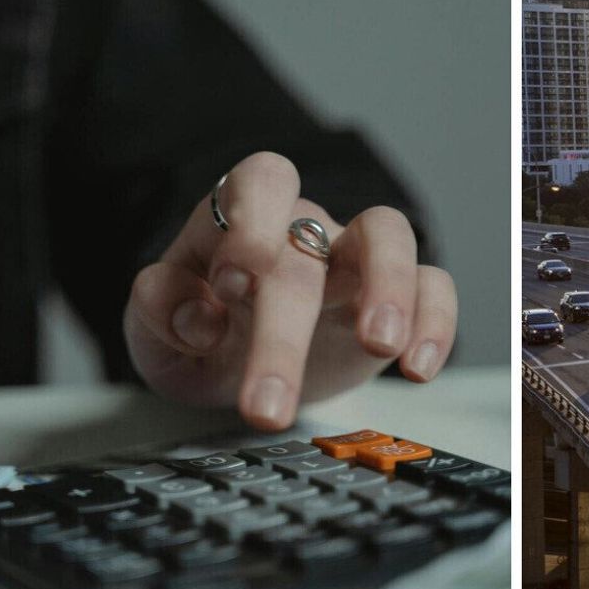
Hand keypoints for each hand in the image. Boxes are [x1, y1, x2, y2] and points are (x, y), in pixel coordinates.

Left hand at [122, 152, 457, 430]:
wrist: (245, 368)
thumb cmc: (205, 335)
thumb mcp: (154, 331)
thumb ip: (159, 310)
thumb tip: (198, 317)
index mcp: (240, 219)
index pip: (259, 182)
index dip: (250, 222)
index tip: (232, 284)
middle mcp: (303, 230)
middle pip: (305, 251)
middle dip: (283, 334)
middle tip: (267, 405)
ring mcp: (355, 259)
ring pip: (389, 235)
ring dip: (388, 287)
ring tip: (379, 345)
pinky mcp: (399, 299)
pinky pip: (434, 286)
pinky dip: (434, 323)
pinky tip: (418, 368)